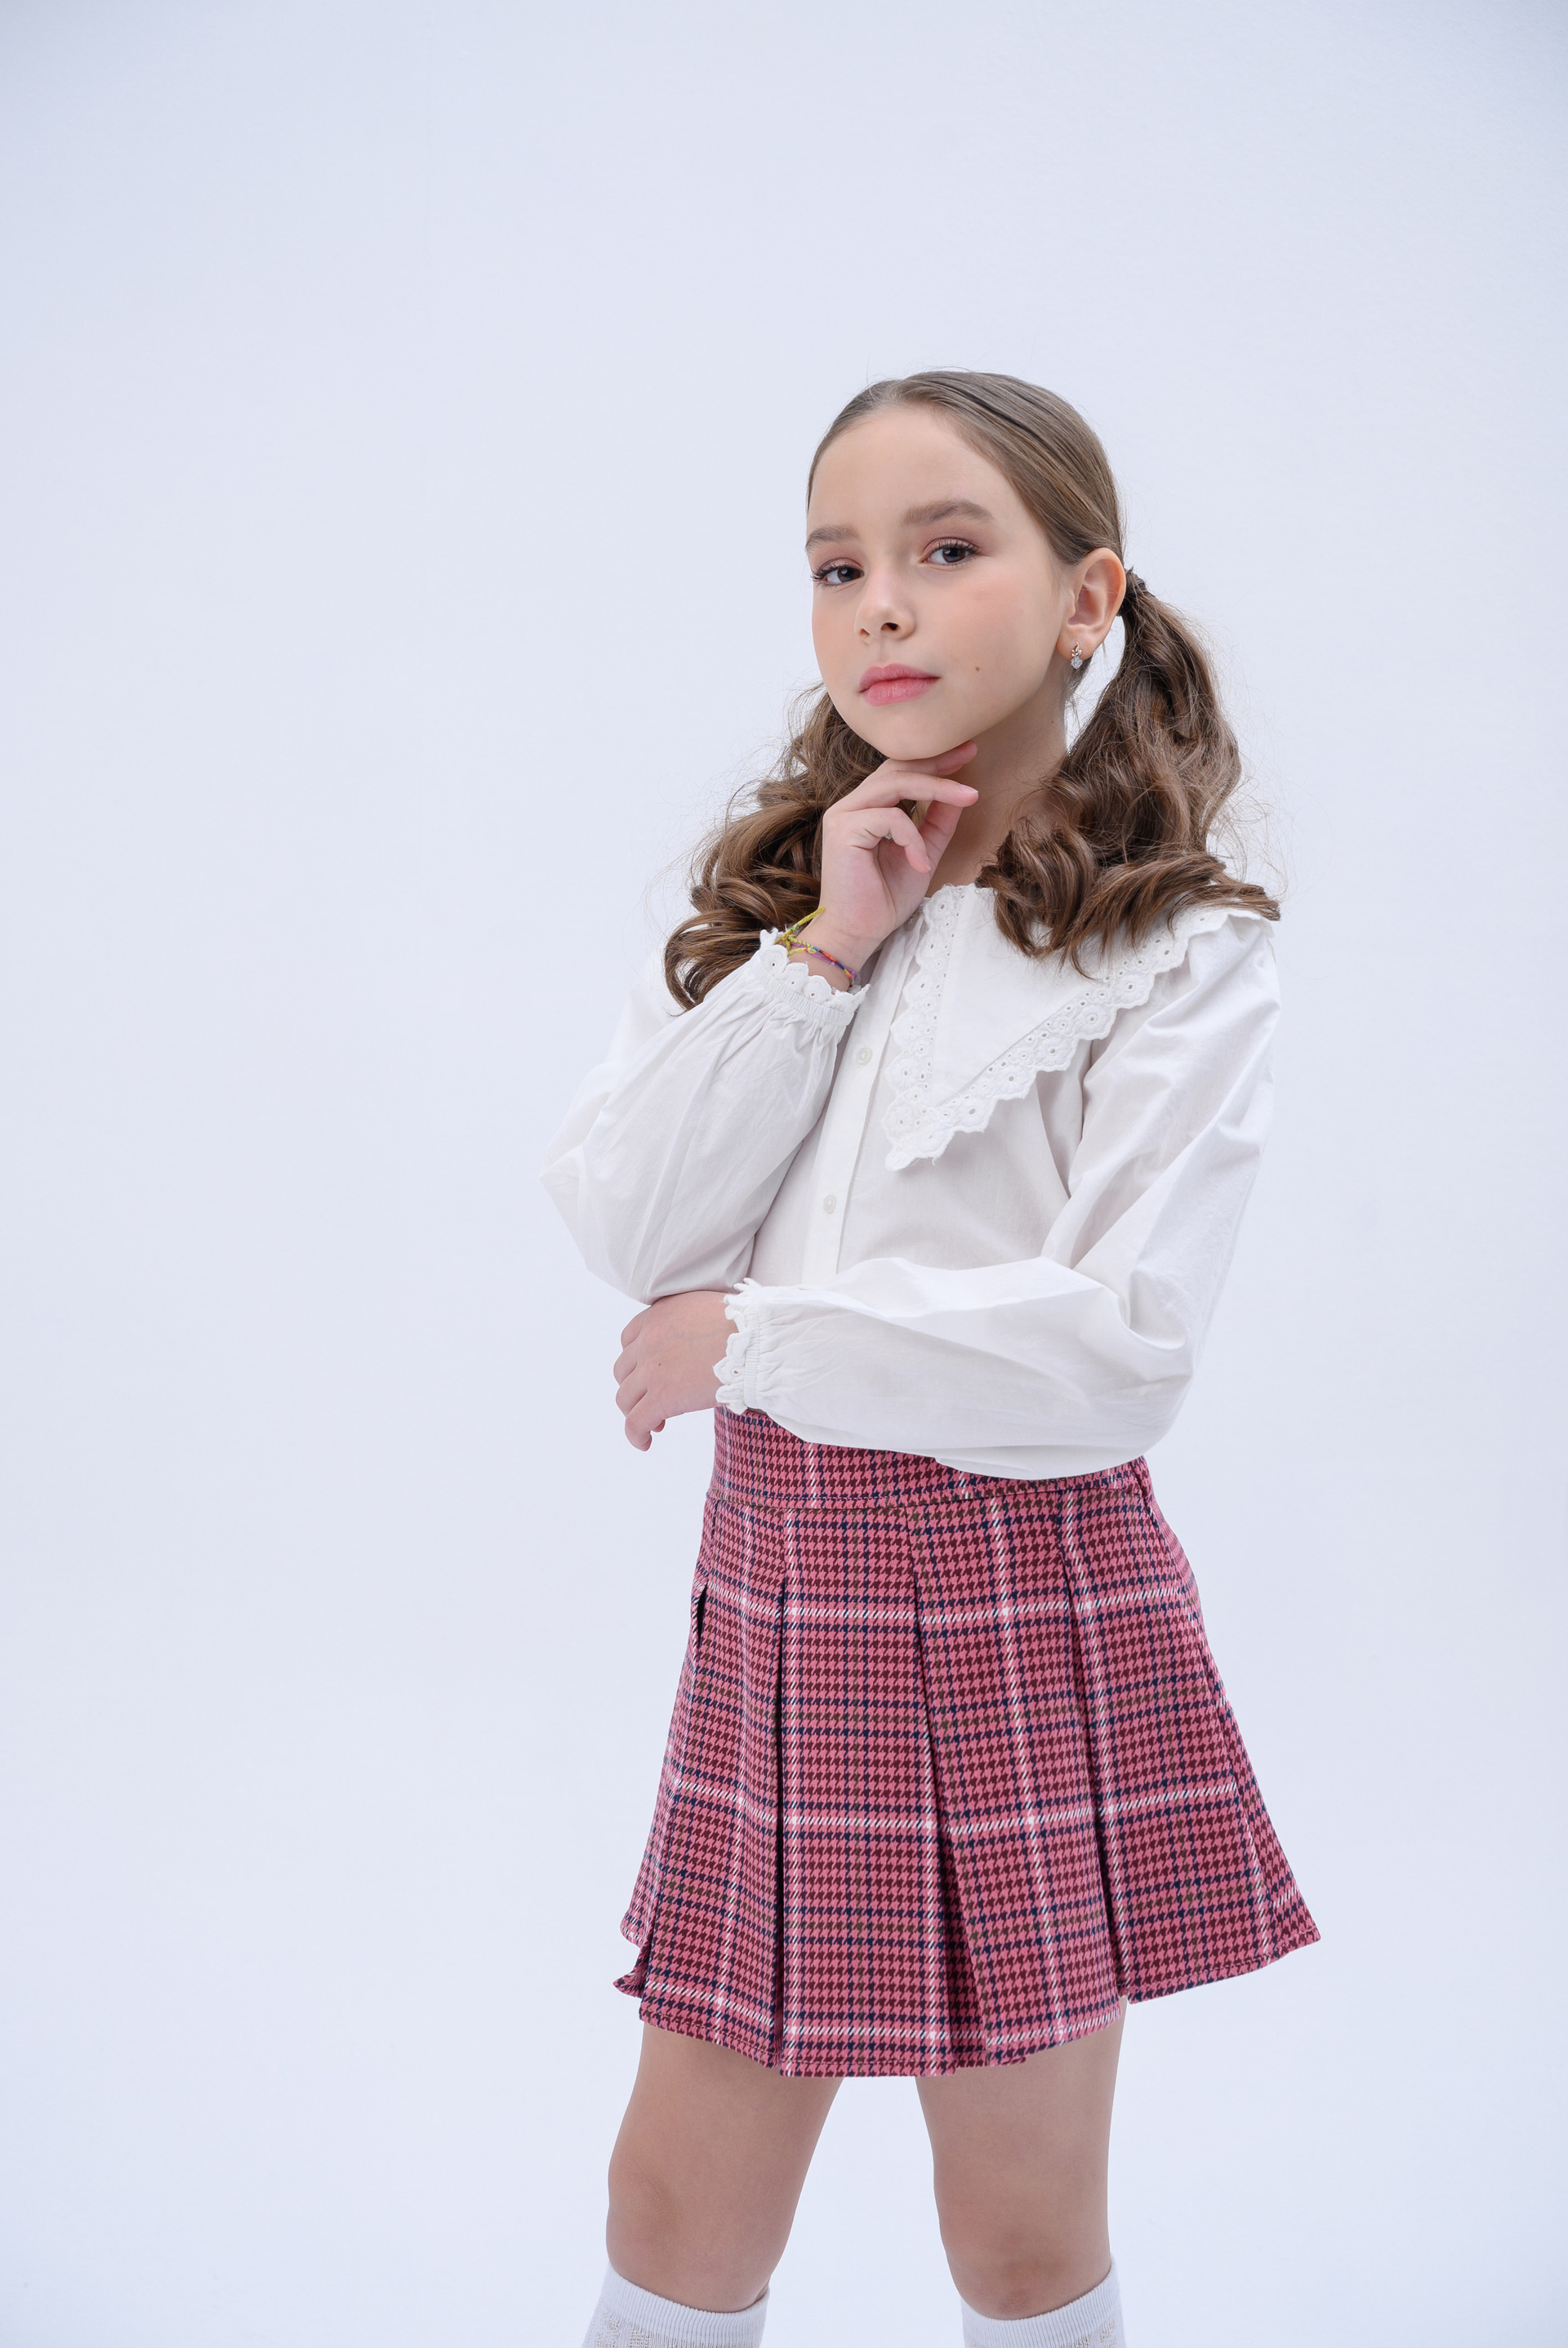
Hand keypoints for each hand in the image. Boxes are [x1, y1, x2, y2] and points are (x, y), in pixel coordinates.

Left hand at [614, 1290, 732, 1450]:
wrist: (757, 1341)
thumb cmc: (746, 1326)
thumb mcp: (705, 1310)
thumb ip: (687, 1323)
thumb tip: (697, 1342)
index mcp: (658, 1316)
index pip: (629, 1340)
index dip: (638, 1362)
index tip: (651, 1376)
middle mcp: (648, 1340)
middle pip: (624, 1371)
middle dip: (637, 1388)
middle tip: (655, 1401)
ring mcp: (651, 1370)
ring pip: (625, 1398)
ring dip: (636, 1412)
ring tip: (656, 1423)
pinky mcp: (661, 1397)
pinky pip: (635, 1423)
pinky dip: (636, 1436)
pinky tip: (645, 1444)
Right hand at [804, 745, 978, 974]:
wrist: (858, 933)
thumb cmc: (884, 899)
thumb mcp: (923, 853)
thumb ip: (937, 823)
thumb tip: (960, 793)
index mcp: (867, 809)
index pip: (900, 772)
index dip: (934, 762)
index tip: (967, 753)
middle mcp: (852, 806)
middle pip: (897, 768)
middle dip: (938, 761)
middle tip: (971, 754)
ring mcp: (844, 815)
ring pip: (895, 783)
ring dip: (937, 789)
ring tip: (969, 798)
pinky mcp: (843, 830)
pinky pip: (890, 818)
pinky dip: (913, 838)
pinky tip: (921, 863)